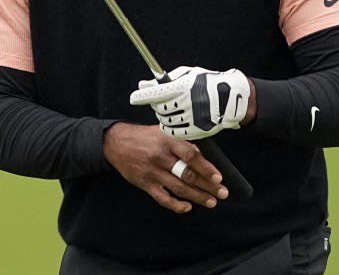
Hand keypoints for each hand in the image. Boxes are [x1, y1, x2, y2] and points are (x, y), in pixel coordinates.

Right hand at [102, 123, 228, 213]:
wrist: (115, 142)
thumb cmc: (143, 136)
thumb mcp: (162, 131)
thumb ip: (180, 142)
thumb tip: (200, 153)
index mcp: (167, 141)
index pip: (191, 156)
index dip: (206, 168)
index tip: (218, 177)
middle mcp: (161, 157)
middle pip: (188, 174)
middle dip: (208, 186)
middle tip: (222, 193)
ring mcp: (152, 172)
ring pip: (178, 188)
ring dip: (197, 197)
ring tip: (211, 202)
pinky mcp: (145, 183)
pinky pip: (162, 198)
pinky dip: (175, 204)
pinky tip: (187, 207)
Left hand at [129, 66, 250, 139]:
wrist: (233, 98)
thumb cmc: (207, 82)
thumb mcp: (187, 74)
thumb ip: (165, 81)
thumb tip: (143, 84)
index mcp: (184, 87)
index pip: (156, 93)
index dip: (142, 96)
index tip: (134, 98)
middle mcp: (187, 103)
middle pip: (160, 108)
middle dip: (157, 105)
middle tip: (161, 102)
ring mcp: (192, 117)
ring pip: (166, 120)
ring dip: (164, 116)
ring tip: (171, 110)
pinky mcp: (197, 130)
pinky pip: (175, 132)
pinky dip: (170, 127)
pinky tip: (173, 121)